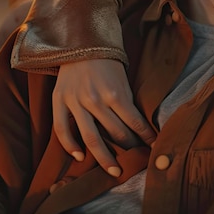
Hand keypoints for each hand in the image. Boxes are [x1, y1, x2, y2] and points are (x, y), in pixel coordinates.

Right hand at [52, 59, 155, 176]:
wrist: (81, 42)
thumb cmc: (108, 62)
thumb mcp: (124, 79)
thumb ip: (127, 101)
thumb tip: (139, 126)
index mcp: (116, 93)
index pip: (135, 122)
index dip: (146, 137)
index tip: (154, 146)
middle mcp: (96, 100)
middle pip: (115, 133)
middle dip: (129, 148)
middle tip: (137, 158)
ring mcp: (76, 102)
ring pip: (90, 138)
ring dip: (104, 158)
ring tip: (114, 171)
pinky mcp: (59, 101)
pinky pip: (62, 129)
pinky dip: (70, 146)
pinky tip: (80, 157)